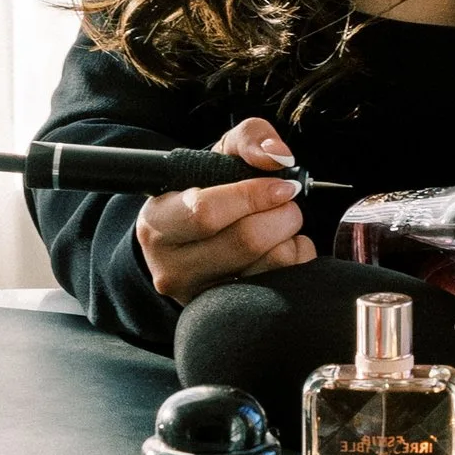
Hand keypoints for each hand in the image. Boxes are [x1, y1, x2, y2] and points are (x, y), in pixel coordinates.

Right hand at [133, 114, 315, 306]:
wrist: (192, 242)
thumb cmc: (207, 191)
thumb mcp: (219, 154)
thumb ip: (249, 139)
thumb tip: (276, 156)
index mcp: (157, 224)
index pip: (206, 213)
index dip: (253, 195)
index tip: (280, 184)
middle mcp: (171, 268)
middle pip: (245, 242)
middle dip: (281, 214)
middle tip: (286, 201)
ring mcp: (199, 298)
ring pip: (268, 267)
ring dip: (291, 237)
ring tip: (280, 223)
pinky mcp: (228, 315)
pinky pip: (284, 288)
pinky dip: (296, 260)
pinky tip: (282, 247)